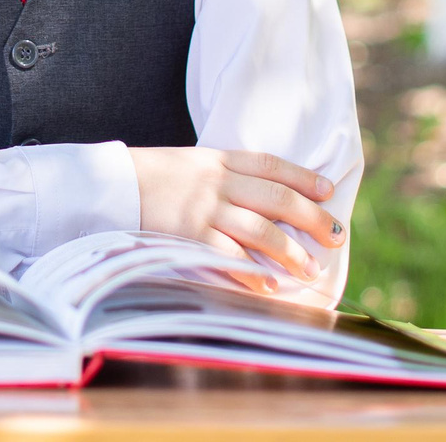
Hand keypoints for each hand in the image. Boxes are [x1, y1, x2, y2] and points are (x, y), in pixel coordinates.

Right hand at [127, 147, 343, 281]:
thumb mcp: (190, 164)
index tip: (327, 190)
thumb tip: (259, 196)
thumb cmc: (151, 177)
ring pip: (262, 229)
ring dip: (292, 252)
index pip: (271, 164)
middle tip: (336, 235)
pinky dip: (254, 272)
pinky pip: (230, 256)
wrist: (110, 185)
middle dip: (312, 217)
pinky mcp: (190, 235)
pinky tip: (271, 285)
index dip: (303, 176)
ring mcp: (205, 208)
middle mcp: (218, 182)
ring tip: (311, 270)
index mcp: (219, 159)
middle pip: (277, 198)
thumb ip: (222, 175)